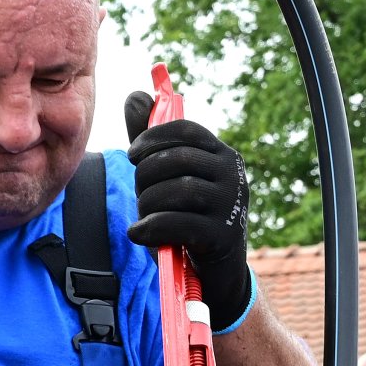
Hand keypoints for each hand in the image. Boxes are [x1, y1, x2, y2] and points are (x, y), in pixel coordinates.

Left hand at [123, 92, 251, 326]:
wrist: (216, 270)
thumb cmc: (189, 216)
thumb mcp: (171, 177)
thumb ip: (152, 139)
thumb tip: (135, 95)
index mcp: (223, 155)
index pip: (185, 130)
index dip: (152, 138)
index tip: (132, 155)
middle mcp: (233, 175)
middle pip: (176, 160)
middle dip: (145, 176)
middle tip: (140, 193)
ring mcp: (230, 205)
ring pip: (175, 191)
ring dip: (147, 204)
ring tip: (144, 216)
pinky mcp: (222, 236)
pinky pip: (177, 223)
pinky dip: (150, 227)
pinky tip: (138, 233)